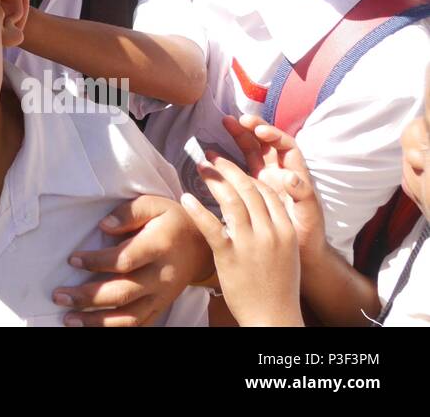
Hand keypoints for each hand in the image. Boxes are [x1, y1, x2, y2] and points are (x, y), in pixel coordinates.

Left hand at [54, 195, 213, 325]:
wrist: (203, 246)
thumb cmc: (171, 221)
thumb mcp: (154, 204)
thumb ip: (128, 212)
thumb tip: (103, 226)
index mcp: (159, 247)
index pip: (125, 260)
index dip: (98, 262)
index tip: (73, 259)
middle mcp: (162, 276)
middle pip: (123, 293)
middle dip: (88, 297)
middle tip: (59, 296)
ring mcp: (162, 296)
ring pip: (129, 317)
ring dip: (97, 321)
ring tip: (68, 319)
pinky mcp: (161, 307)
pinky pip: (139, 324)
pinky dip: (114, 329)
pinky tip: (92, 328)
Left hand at [180, 154, 304, 326]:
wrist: (274, 318)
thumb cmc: (277, 285)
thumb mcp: (285, 252)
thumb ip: (273, 227)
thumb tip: (254, 206)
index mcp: (286, 229)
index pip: (265, 190)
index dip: (245, 173)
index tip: (229, 164)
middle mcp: (271, 232)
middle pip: (247, 188)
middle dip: (227, 167)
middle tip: (210, 155)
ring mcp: (251, 244)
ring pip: (230, 201)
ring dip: (212, 179)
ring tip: (198, 166)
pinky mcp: (230, 257)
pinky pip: (211, 226)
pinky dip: (198, 209)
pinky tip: (186, 197)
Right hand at [220, 114, 328, 269]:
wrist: (301, 254)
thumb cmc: (309, 235)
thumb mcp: (309, 216)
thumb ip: (302, 195)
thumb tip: (289, 177)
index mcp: (296, 175)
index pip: (286, 146)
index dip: (273, 135)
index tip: (259, 131)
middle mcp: (280, 173)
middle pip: (267, 143)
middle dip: (252, 129)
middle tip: (235, 120)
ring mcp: (265, 180)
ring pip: (252, 152)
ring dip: (240, 137)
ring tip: (224, 124)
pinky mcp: (252, 191)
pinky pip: (240, 169)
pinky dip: (230, 159)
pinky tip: (216, 154)